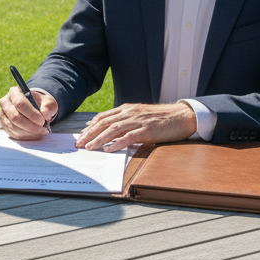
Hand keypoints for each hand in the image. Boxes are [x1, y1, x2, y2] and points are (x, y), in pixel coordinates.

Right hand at [0, 86, 57, 139]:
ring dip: (28, 132)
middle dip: (30, 126)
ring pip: (13, 126)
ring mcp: (2, 113)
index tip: (42, 121)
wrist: (33, 107)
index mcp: (15, 92)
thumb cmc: (40, 103)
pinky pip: (12, 133)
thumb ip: (48, 106)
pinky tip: (34, 135)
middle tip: (42, 130)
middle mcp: (5, 102)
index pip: (20, 103)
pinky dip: (24, 136)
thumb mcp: (48, 101)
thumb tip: (45, 113)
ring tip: (40, 133)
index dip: (31, 114)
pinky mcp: (3, 124)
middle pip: (15, 116)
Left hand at [75, 102, 196, 151]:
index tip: (81, 136)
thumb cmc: (160, 118)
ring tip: (89, 148)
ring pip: (113, 129)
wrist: (181, 116)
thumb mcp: (139, 116)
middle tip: (79, 144)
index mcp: (126, 109)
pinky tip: (109, 149)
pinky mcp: (147, 130)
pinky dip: (118, 143)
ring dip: (99, 139)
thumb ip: (124, 120)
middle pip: (104, 123)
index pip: (103, 117)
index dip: (90, 127)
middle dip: (89, 134)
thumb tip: (107, 129)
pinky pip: (129, 137)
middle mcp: (129, 113)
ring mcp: (138, 121)